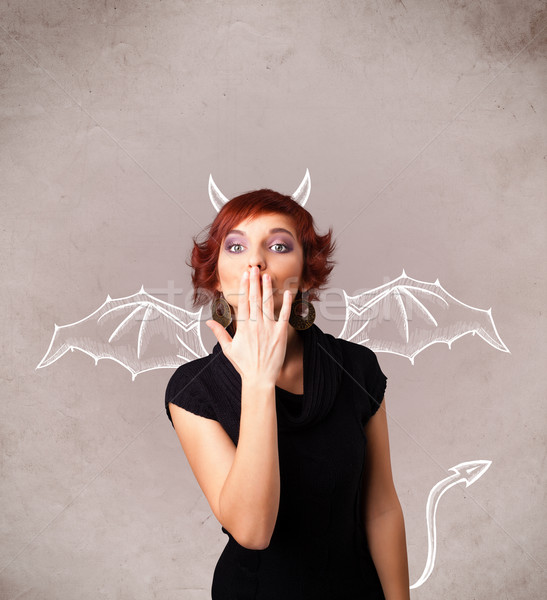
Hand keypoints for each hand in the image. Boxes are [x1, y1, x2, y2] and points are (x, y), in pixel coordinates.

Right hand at [206, 266, 292, 384]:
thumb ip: (220, 333)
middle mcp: (255, 326)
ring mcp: (269, 329)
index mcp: (243, 328)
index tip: (245, 275)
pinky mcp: (280, 334)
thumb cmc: (244, 365)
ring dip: (267, 289)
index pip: (243, 302)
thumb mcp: (228, 349)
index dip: (244, 287)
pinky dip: (286, 304)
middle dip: (254, 283)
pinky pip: (284, 316)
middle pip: (254, 299)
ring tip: (267, 276)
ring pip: (268, 305)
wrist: (259, 379)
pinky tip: (288, 293)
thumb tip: (209, 322)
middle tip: (254, 269)